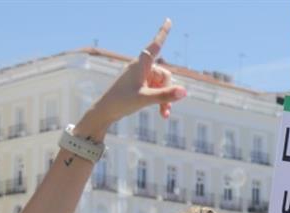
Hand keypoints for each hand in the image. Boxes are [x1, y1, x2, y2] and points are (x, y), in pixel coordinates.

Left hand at [77, 19, 186, 137]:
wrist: (105, 112)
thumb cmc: (121, 102)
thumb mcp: (145, 99)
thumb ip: (165, 95)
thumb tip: (184, 92)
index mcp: (140, 64)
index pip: (155, 45)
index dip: (163, 33)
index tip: (168, 21)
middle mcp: (141, 68)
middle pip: (164, 75)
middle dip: (168, 91)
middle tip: (166, 109)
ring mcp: (141, 77)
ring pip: (161, 85)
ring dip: (165, 99)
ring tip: (164, 114)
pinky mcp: (140, 85)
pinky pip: (156, 90)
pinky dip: (160, 100)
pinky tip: (162, 113)